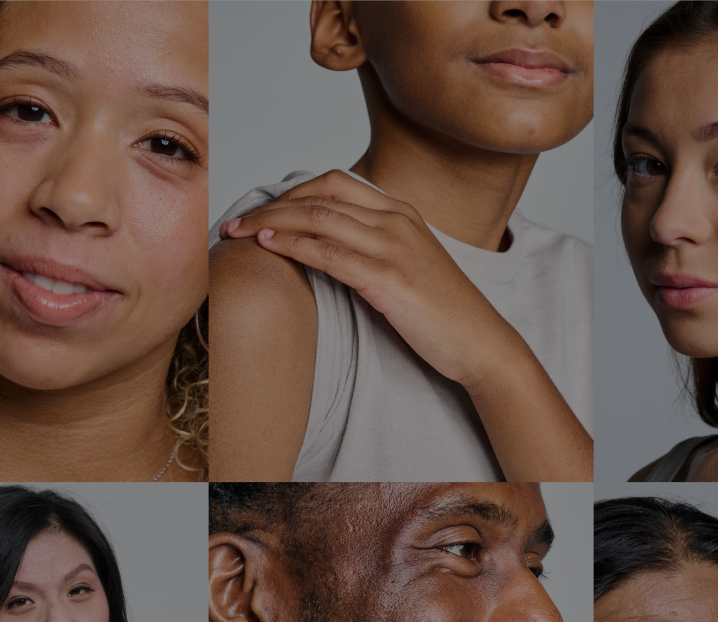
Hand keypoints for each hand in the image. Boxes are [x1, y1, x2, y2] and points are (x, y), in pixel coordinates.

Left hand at [220, 170, 526, 389]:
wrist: (482, 342)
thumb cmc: (445, 312)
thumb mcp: (409, 264)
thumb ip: (374, 246)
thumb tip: (329, 245)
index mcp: (403, 212)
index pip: (333, 182)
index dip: (289, 192)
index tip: (261, 211)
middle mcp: (398, 220)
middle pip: (319, 196)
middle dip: (270, 205)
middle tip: (236, 223)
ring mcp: (395, 247)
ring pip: (318, 218)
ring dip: (270, 222)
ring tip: (237, 233)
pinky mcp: (390, 279)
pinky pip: (330, 253)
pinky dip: (293, 245)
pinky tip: (269, 248)